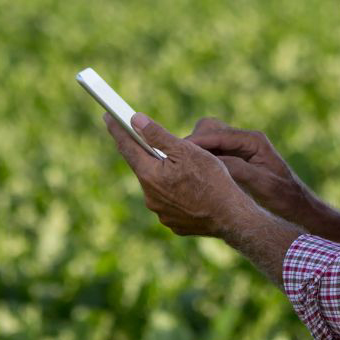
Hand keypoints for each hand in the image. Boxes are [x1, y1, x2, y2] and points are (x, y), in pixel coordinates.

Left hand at [104, 112, 256, 237]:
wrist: (231, 217)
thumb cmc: (211, 179)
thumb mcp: (186, 150)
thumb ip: (158, 135)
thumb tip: (135, 120)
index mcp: (149, 175)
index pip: (127, 147)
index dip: (117, 130)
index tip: (108, 116)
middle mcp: (149, 196)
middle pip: (144, 168)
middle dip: (147, 154)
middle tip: (150, 141)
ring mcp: (161, 213)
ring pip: (157, 187)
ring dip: (164, 175)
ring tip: (184, 169)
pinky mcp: (173, 223)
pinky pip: (170, 203)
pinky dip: (175, 193)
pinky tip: (190, 189)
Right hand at [187, 118, 308, 222]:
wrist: (296, 207)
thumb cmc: (283, 197)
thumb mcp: (262, 184)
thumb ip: (239, 170)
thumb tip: (210, 161)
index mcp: (253, 141)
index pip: (217, 134)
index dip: (195, 142)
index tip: (176, 151)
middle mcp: (244, 140)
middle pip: (209, 130)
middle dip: (192, 144)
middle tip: (176, 161)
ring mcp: (238, 149)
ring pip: (207, 142)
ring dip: (194, 153)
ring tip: (180, 170)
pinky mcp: (234, 160)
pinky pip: (211, 154)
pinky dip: (199, 162)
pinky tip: (191, 177)